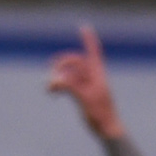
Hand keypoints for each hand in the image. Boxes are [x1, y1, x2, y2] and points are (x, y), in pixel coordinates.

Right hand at [47, 24, 123, 140]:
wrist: (107, 129)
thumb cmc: (100, 114)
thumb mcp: (84, 98)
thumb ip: (70, 87)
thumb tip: (55, 80)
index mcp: (97, 74)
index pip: (93, 52)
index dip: (88, 39)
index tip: (83, 27)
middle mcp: (92, 77)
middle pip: (76, 62)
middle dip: (63, 64)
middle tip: (50, 69)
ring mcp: (87, 86)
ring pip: (70, 75)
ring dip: (59, 77)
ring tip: (48, 87)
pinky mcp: (82, 95)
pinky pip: (69, 85)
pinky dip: (60, 85)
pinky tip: (53, 92)